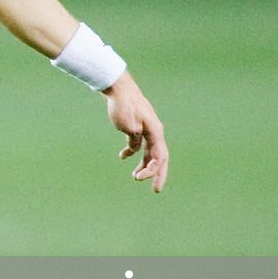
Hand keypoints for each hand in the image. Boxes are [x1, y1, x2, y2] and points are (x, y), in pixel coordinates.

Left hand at [103, 73, 168, 192]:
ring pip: (150, 151)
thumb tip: (135, 149)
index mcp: (156, 132)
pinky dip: (133, 151)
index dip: (152, 171)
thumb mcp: (128, 126)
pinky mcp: (138, 125)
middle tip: (156, 190)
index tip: (137, 179)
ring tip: (135, 177)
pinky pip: (140, 143)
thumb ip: (134, 140)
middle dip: (158, 174)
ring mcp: (147, 128)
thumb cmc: (123, 106)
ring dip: (144, 164)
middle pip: (160, 157)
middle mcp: (155, 131)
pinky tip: (123, 157)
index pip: (160, 157)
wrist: (118, 88)